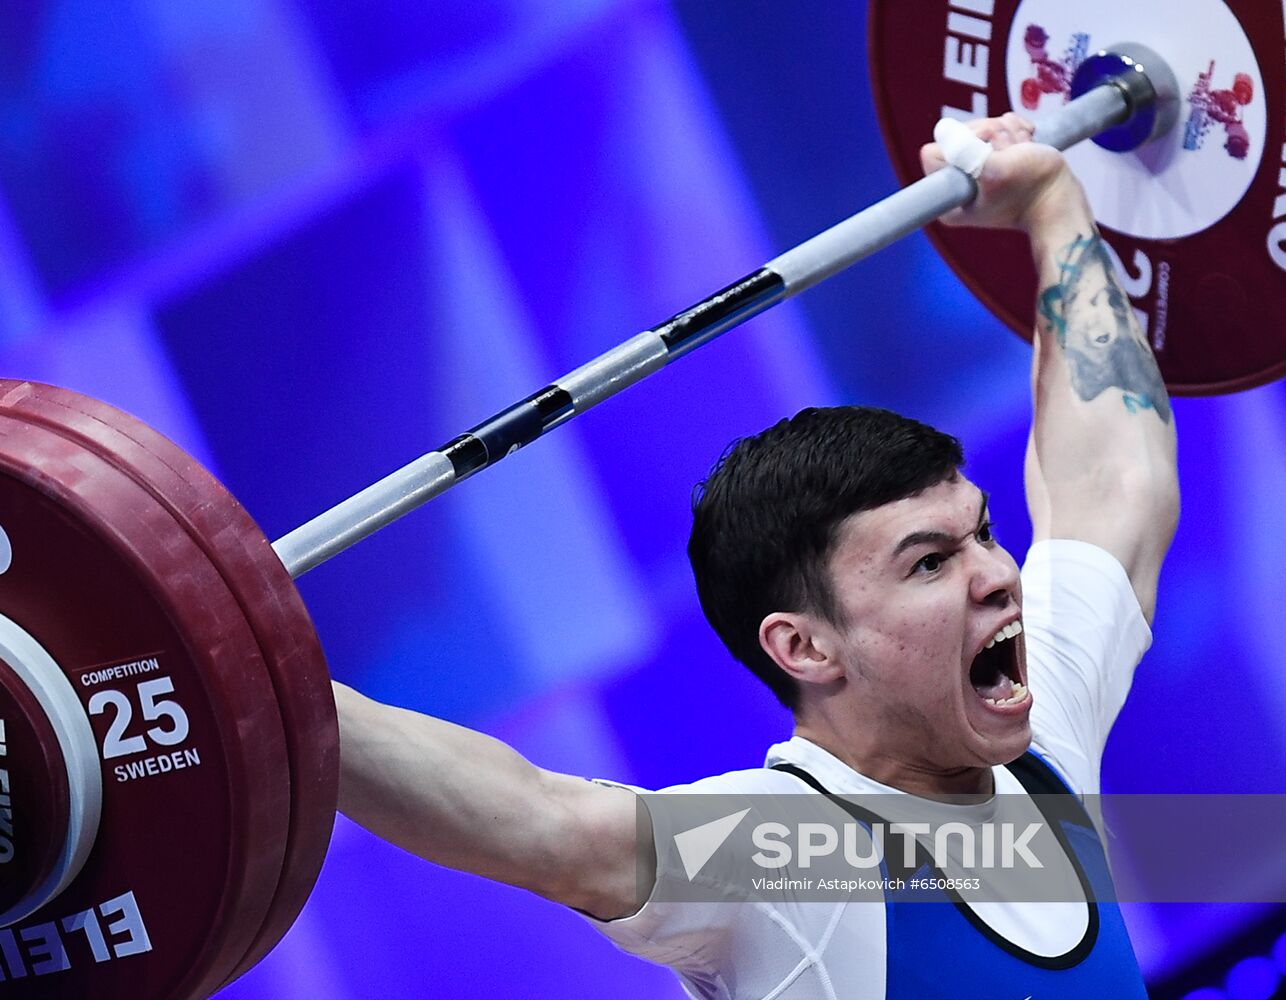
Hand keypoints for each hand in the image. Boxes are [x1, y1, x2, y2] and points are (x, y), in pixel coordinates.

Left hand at [919, 113, 1087, 233]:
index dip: (963, 143)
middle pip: (959, 134)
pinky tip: (1025, 144)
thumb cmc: (1031, 189)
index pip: (934, 151)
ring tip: (1020, 153)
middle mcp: (958, 182)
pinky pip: (997, 125)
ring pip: (981, 126)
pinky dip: (1015, 130)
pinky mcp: (994, 155)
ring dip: (1007, 133)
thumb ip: (969, 154)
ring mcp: (977, 168)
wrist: (1060, 197)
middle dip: (990, 135)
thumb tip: (944, 131)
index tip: (987, 154)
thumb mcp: (997, 171)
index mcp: (949, 195)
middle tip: (1010, 154)